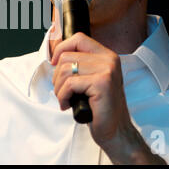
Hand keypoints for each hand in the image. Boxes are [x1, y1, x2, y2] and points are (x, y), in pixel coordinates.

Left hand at [51, 32, 165, 163]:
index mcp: (107, 55)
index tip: (55, 64)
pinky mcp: (102, 83)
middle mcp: (109, 60)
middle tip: (63, 92)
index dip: (61, 49)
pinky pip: (70, 84)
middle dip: (57, 77)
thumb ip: (78, 64)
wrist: (114, 130)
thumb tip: (54, 56)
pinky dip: (63, 96)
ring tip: (66, 99)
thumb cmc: (98, 107)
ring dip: (59, 88)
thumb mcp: (89, 79)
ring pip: (65, 70)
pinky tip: (68, 104)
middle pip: (67, 56)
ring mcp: (107, 70)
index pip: (78, 38)